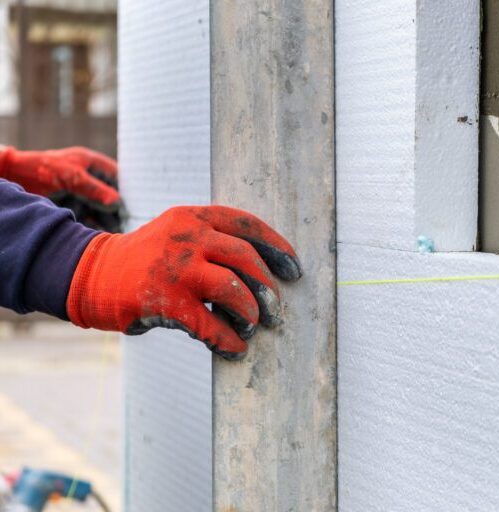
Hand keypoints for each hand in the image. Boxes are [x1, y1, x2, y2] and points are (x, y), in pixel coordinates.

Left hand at [0, 146, 121, 229]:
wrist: (16, 177)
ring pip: (102, 207)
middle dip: (120, 206)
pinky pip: (90, 216)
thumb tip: (117, 201)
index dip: (128, 186)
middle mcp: (89, 178)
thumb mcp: (72, 176)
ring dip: (110, 218)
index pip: (116, 174)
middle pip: (111, 193)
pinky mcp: (74, 206)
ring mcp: (82, 193)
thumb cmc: (43, 168)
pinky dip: (98, 224)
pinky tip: (106, 232)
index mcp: (91, 163)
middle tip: (131, 218)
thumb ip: (94, 189)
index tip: (139, 199)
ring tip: (121, 229)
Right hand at [66, 206, 301, 359]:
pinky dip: (228, 339)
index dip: (278, 247)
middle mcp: (187, 237)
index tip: (294, 268)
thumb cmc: (147, 260)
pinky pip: (210, 324)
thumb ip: (214, 242)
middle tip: (277, 311)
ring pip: (233, 288)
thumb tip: (265, 272)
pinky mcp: (164, 300)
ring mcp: (175, 268)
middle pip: (247, 258)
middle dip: (269, 288)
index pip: (248, 224)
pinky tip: (234, 348)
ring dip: (251, 313)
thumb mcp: (178, 234)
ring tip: (252, 327)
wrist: (92, 274)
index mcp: (195, 217)